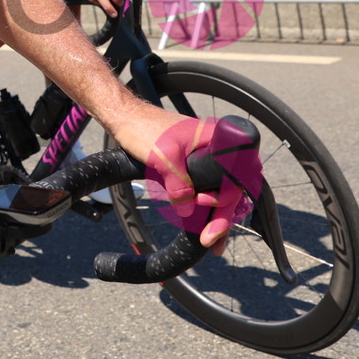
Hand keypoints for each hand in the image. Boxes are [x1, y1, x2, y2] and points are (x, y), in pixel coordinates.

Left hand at [109, 108, 260, 251]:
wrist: (124, 117)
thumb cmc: (143, 129)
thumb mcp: (163, 158)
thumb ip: (178, 185)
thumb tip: (190, 210)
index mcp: (216, 139)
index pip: (234, 178)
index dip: (225, 203)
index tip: (210, 223)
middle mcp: (216, 147)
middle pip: (229, 188)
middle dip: (222, 217)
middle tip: (210, 241)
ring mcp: (205, 156)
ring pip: (218, 190)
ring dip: (215, 214)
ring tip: (209, 238)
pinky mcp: (192, 163)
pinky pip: (204, 186)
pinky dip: (203, 205)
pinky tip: (201, 222)